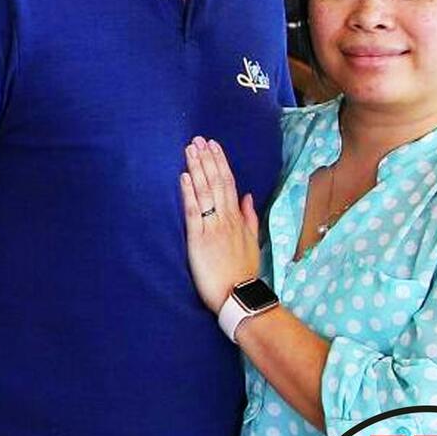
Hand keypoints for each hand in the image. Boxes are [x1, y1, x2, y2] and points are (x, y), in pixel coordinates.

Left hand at [180, 137, 261, 312]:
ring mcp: (213, 228)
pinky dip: (189, 193)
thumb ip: (249, 217)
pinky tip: (184, 177)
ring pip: (205, 192)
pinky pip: (194, 212)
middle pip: (217, 182)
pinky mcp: (199, 239)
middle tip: (198, 139)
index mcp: (237, 219)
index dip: (220, 162)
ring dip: (197, 169)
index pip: (229, 183)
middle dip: (207, 159)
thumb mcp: (252, 242)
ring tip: (190, 150)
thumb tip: (248, 196)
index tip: (213, 145)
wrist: (239, 296)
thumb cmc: (243, 271)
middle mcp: (226, 219)